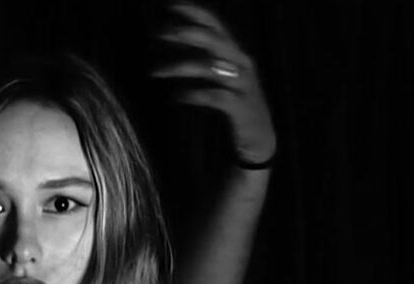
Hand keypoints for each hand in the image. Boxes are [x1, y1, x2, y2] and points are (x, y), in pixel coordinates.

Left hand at [153, 2, 276, 167]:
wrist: (259, 140)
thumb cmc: (235, 105)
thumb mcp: (223, 76)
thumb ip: (205, 58)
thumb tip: (177, 38)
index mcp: (236, 54)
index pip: (216, 25)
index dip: (195, 13)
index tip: (171, 5)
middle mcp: (242, 64)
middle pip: (214, 40)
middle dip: (186, 34)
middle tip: (159, 33)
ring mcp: (243, 85)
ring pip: (209, 68)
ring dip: (179, 67)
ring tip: (154, 72)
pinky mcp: (240, 107)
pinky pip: (214, 96)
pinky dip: (193, 95)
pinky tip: (177, 97)